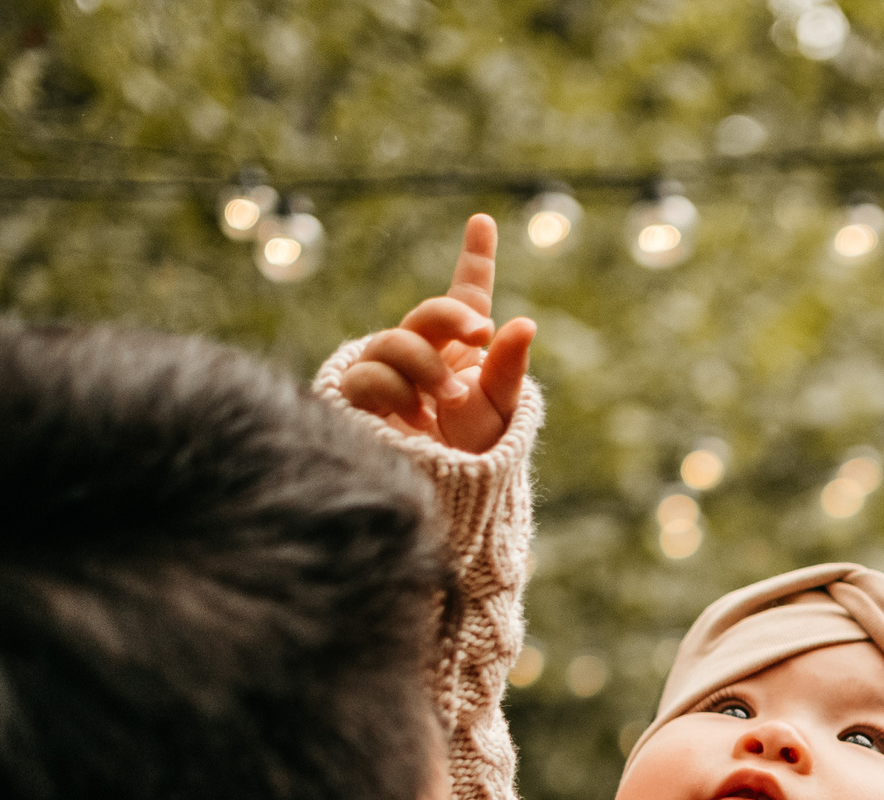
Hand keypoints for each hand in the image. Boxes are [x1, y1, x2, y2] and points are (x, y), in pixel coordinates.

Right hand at [336, 213, 535, 454]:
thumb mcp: (500, 409)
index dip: (474, 259)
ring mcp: (387, 370)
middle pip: (429, 312)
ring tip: (449, 400)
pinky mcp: (359, 396)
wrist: (444, 494)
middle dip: (454, 316)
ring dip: (426, 368)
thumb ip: (508, 367)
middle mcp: (423, 351)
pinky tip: (415, 415)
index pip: (467, 296)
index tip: (483, 222)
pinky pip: (368, 375)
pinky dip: (395, 390)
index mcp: (461, 348)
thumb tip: (525, 323)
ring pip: (396, 342)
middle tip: (481, 332)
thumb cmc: (473, 451)